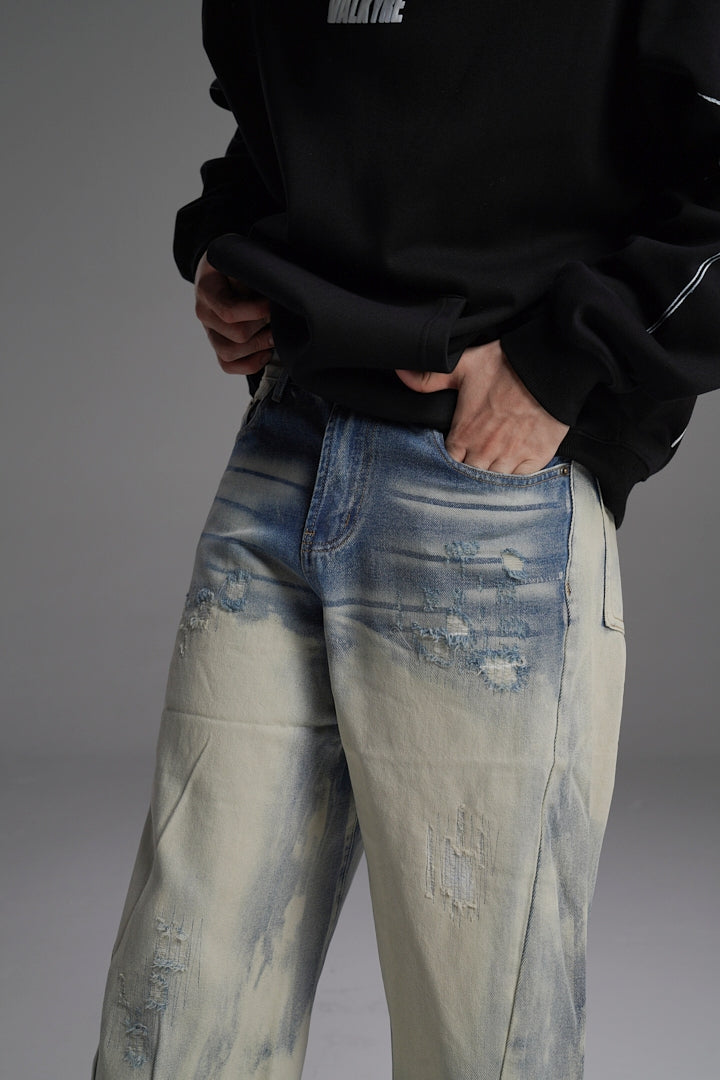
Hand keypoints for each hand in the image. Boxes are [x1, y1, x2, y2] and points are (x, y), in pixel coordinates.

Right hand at [194, 252, 273, 373]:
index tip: (272, 303)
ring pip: (230, 354)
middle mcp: (204, 314)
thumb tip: (270, 287)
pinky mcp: (219, 345)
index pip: (229, 312)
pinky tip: (266, 351)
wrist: (221, 269)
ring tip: (274, 334)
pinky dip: (250, 363)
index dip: (256, 312)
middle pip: (236, 335)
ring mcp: (210, 332)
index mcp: (206, 290)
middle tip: (276, 317)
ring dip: (258, 346)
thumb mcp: (238, 257)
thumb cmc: (234, 264)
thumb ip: (249, 271)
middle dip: (262, 327)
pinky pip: (228, 366)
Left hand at [396, 340, 568, 473]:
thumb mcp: (462, 366)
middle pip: (470, 476)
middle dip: (470, 471)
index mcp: (464, 434)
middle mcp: (485, 451)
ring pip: (494, 483)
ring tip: (492, 467)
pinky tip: (513, 468)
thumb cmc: (505, 365)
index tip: (456, 455)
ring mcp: (511, 457)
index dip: (450, 461)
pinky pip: (521, 480)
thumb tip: (400, 374)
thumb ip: (429, 378)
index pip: (449, 463)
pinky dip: (516, 477)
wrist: (549, 366)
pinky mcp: (536, 457)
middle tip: (474, 462)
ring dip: (492, 477)